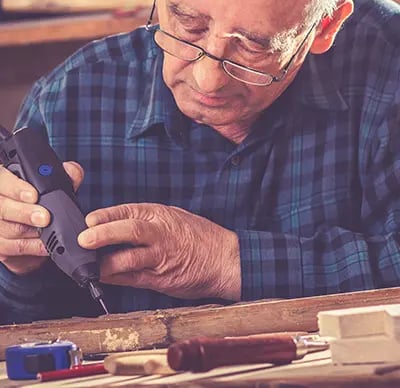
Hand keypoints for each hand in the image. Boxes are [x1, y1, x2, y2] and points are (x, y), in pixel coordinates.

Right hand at [0, 161, 83, 274]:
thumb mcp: (53, 185)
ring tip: (48, 232)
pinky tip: (45, 244)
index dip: (16, 187)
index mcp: (3, 182)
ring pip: (5, 230)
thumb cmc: (41, 203)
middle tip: (44, 217)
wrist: (35, 230)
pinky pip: (11, 249)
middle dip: (24, 213)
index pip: (2, 180)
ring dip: (30, 232)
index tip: (33, 195)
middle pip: (1, 207)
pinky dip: (31, 247)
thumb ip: (64, 176)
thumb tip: (71, 170)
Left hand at [78, 203, 241, 300]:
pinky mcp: (163, 278)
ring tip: (89, 266)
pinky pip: (135, 278)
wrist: (225, 258)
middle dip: (104, 234)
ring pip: (130, 258)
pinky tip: (104, 277)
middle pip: (129, 230)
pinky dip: (117, 278)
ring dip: (107, 262)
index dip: (107, 215)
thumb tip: (118, 224)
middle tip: (84, 238)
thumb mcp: (176, 218)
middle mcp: (162, 233)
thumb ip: (149, 221)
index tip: (89, 219)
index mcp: (163, 215)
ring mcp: (162, 256)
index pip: (130, 211)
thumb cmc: (200, 237)